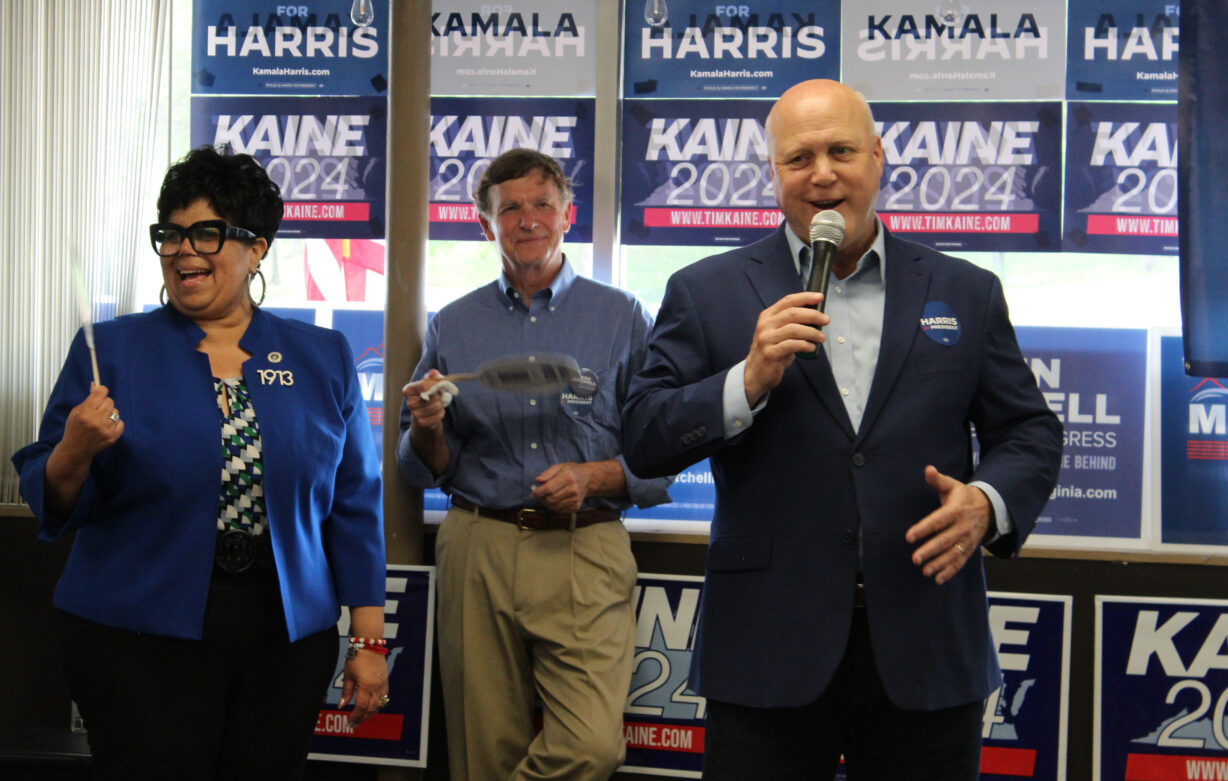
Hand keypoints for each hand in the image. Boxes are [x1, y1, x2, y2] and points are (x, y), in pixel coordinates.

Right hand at [61, 385, 123, 460]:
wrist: (76, 449)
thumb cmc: (74, 428)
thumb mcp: (76, 412)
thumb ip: (88, 399)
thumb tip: (97, 386)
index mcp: (85, 413)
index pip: (101, 393)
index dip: (101, 391)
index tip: (101, 392)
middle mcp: (97, 421)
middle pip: (109, 401)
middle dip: (104, 402)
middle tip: (98, 408)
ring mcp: (106, 429)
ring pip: (116, 411)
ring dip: (109, 413)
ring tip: (101, 419)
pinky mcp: (113, 437)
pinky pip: (121, 422)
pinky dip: (115, 422)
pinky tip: (106, 426)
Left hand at [339, 649, 389, 726]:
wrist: (370, 645)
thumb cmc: (356, 659)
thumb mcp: (348, 676)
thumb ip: (346, 692)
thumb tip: (341, 706)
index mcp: (366, 685)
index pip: (361, 707)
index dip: (355, 716)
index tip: (349, 722)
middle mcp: (376, 687)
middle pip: (371, 709)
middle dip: (362, 718)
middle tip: (354, 724)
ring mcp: (383, 684)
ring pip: (379, 705)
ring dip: (370, 713)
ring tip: (361, 718)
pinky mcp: (386, 681)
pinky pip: (384, 697)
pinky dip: (377, 705)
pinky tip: (371, 707)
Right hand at [402, 369, 446, 431]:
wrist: (422, 417)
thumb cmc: (426, 398)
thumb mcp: (428, 385)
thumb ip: (431, 378)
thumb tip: (434, 372)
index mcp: (408, 391)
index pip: (424, 385)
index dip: (436, 385)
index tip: (440, 386)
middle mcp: (409, 403)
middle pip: (433, 396)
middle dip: (439, 396)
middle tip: (438, 397)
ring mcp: (415, 414)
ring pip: (436, 407)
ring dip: (441, 405)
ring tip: (437, 405)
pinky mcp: (422, 423)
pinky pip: (438, 416)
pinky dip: (441, 414)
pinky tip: (436, 413)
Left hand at [531, 462, 590, 513]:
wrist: (588, 479)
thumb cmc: (571, 471)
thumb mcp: (559, 467)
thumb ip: (547, 473)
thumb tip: (537, 480)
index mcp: (568, 477)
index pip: (549, 489)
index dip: (538, 493)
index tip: (533, 493)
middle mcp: (573, 490)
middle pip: (550, 499)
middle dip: (541, 499)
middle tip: (539, 495)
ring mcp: (575, 499)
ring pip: (554, 507)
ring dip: (546, 503)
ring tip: (546, 497)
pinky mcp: (576, 506)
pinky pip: (559, 510)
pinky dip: (553, 507)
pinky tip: (554, 500)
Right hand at [743, 291, 827, 404]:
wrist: (755, 373)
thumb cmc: (772, 351)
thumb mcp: (778, 332)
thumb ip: (791, 323)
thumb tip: (816, 316)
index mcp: (767, 316)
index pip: (788, 301)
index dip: (805, 297)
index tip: (819, 297)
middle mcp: (765, 325)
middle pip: (793, 313)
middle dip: (813, 315)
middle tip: (825, 320)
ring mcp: (766, 339)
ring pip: (794, 329)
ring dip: (812, 332)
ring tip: (821, 337)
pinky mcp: (770, 353)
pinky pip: (792, 345)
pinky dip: (805, 345)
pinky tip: (810, 347)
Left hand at [905, 466, 990, 584]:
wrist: (989, 508)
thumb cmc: (963, 496)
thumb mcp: (952, 485)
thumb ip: (938, 480)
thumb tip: (928, 469)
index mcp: (956, 510)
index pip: (938, 520)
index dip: (924, 528)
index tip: (909, 536)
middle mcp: (963, 526)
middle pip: (945, 540)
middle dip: (930, 550)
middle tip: (915, 558)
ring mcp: (967, 540)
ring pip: (953, 554)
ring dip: (939, 564)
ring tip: (925, 571)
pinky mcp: (969, 549)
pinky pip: (960, 562)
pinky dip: (950, 571)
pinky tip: (938, 579)